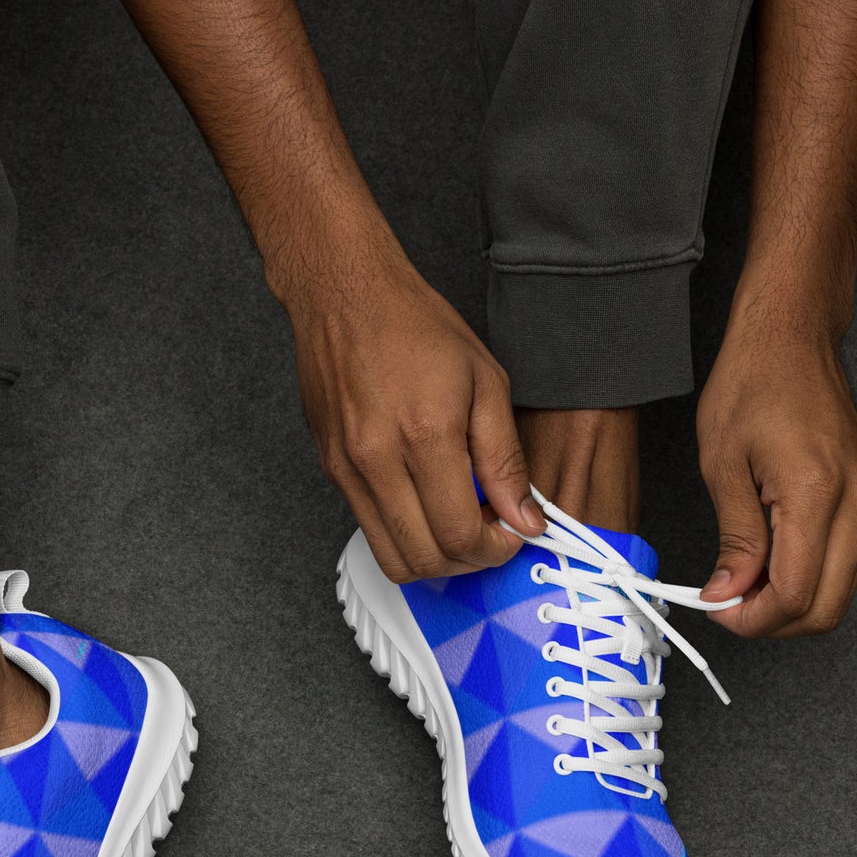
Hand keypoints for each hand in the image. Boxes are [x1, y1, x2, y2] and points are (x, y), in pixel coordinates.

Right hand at [280, 239, 543, 581]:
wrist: (344, 295)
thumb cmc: (415, 326)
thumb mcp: (486, 383)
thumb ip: (505, 460)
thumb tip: (524, 519)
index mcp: (425, 435)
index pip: (460, 534)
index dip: (494, 548)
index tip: (511, 532)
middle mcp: (378, 460)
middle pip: (425, 559)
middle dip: (467, 561)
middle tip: (489, 534)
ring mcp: (348, 470)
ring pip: (392, 558)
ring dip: (433, 559)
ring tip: (457, 526)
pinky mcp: (332, 471)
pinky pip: (369, 530)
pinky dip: (404, 535)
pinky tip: (426, 506)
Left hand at [697, 315, 856, 637]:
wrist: (790, 337)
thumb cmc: (752, 384)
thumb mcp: (722, 466)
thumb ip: (735, 539)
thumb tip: (729, 592)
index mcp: (819, 495)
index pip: (796, 595)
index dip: (752, 618)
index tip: (715, 609)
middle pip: (827, 608)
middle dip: (772, 621)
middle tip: (725, 604)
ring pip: (838, 591)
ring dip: (787, 603)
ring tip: (738, 581)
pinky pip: (840, 562)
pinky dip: (803, 577)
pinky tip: (763, 563)